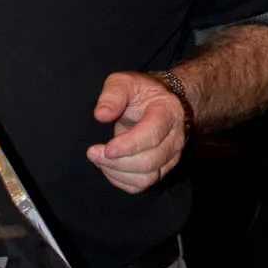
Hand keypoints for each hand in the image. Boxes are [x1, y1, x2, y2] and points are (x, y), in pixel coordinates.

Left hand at [86, 72, 187, 194]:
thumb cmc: (140, 92)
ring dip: (117, 173)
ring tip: (98, 159)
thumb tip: (101, 115)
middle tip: (93, 152)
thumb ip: (113, 95)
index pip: (152, 135)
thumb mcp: (124, 82)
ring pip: (146, 178)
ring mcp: (170, 157)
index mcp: (168, 112)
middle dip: (117, 162)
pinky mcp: (161, 170)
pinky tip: (107, 167)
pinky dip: (120, 181)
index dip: (128, 145)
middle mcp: (174, 139)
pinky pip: (141, 185)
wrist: (159, 103)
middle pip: (149, 161)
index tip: (106, 147)